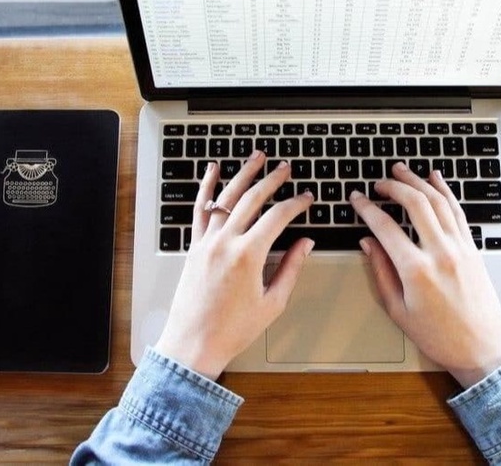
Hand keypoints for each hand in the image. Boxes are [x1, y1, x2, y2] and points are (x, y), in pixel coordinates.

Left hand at [155, 150, 314, 378]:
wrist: (193, 344)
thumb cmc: (232, 330)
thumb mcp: (272, 302)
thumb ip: (291, 268)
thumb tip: (305, 244)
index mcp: (248, 255)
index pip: (278, 217)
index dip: (296, 204)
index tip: (307, 198)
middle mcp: (225, 242)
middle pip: (252, 198)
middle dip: (272, 180)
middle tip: (286, 168)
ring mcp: (206, 242)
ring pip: (226, 197)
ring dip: (243, 174)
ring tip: (257, 158)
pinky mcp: (194, 247)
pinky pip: (200, 210)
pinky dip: (206, 187)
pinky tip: (213, 171)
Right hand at [350, 162, 500, 387]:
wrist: (482, 348)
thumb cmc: (439, 337)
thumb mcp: (398, 310)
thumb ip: (381, 272)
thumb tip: (368, 243)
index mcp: (416, 271)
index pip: (385, 227)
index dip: (366, 208)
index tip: (357, 199)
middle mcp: (440, 253)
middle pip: (415, 203)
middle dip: (393, 186)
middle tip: (378, 183)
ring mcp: (460, 248)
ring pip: (438, 201)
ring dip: (418, 181)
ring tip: (401, 170)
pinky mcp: (473, 248)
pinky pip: (457, 211)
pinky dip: (445, 191)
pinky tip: (435, 179)